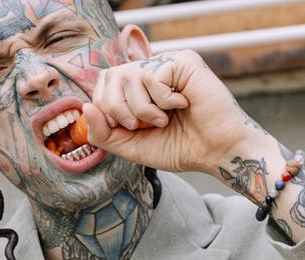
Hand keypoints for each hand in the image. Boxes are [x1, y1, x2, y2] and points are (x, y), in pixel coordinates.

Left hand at [83, 49, 279, 176]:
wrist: (218, 153)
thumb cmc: (182, 148)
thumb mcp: (133, 146)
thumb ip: (104, 133)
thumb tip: (86, 108)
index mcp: (140, 87)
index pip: (103, 82)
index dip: (106, 107)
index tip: (128, 128)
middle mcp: (152, 70)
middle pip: (109, 75)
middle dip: (118, 108)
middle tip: (142, 125)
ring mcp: (168, 63)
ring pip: (129, 75)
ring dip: (142, 109)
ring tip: (164, 119)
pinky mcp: (184, 61)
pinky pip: (153, 76)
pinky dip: (162, 101)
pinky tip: (182, 106)